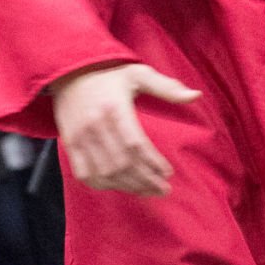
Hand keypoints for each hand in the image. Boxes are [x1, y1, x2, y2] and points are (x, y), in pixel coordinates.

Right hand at [53, 62, 199, 197]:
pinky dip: (102, 185)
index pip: (135, 144)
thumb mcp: (139, 73)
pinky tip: (120, 186)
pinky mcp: (70, 144)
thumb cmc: (109, 75)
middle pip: (122, 164)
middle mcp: (95, 125)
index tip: (168, 172)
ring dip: (128, 186)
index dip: (153, 162)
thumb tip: (196, 95)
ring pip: (105, 173)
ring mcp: (80, 137)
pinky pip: (84, 174)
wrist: (69, 73)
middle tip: (163, 189)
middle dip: (145, 180)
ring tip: (148, 191)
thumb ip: (167, 87)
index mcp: (115, 108)